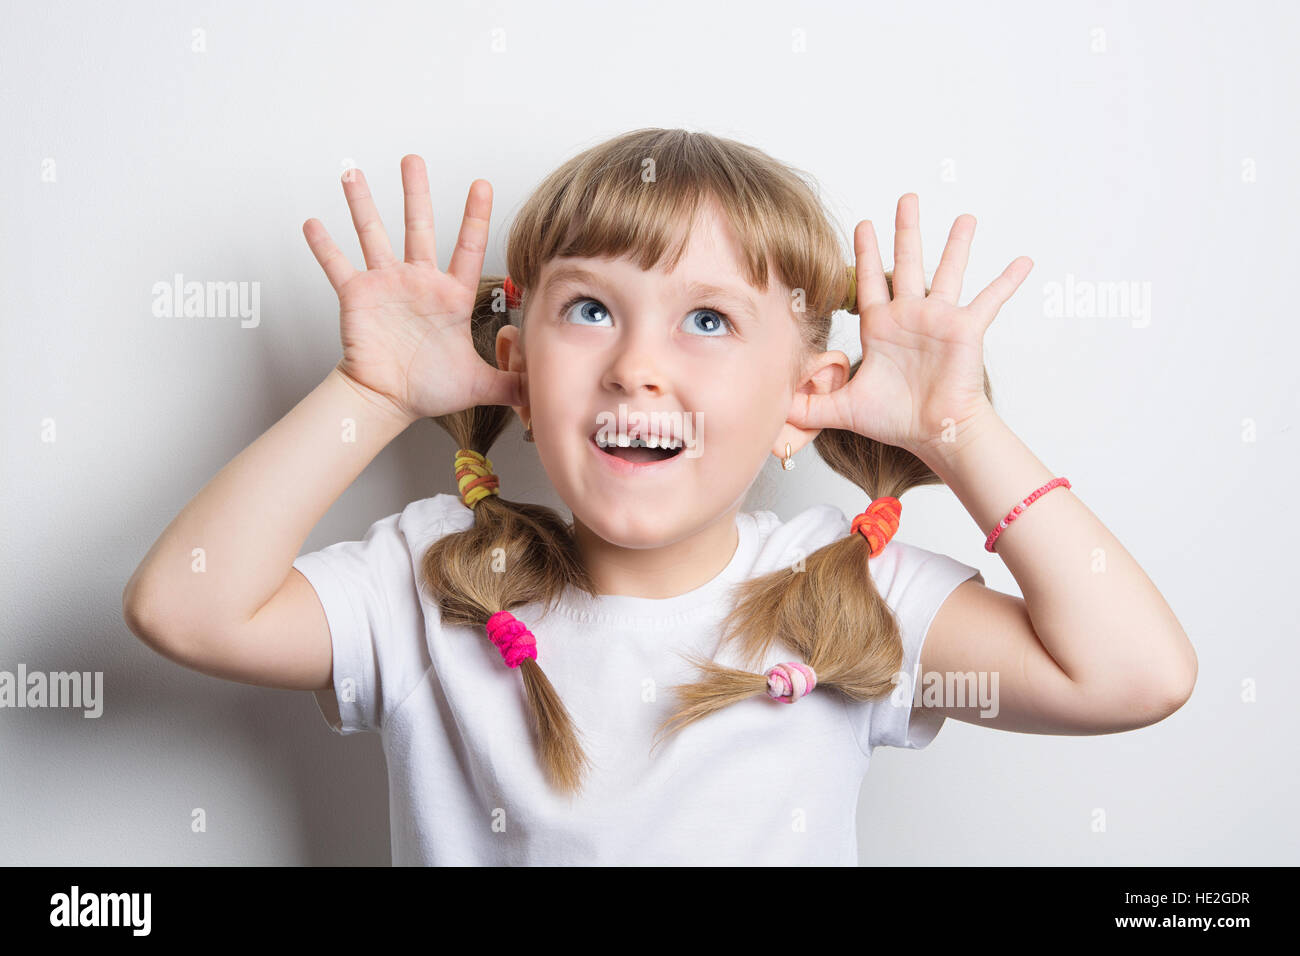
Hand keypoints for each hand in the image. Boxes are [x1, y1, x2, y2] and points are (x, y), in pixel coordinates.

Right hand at [302, 155, 523, 421]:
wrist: (389, 400)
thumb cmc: (430, 389)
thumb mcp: (481, 385)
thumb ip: (514, 382)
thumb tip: (544, 388)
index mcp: (450, 295)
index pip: (468, 248)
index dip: (476, 216)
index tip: (482, 184)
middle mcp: (418, 282)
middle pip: (418, 227)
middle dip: (416, 192)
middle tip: (414, 160)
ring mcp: (386, 285)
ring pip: (373, 235)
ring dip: (362, 204)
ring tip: (352, 173)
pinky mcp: (357, 296)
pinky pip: (337, 266)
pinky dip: (324, 246)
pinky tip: (313, 223)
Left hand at [788, 194, 1031, 457]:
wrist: (933, 433)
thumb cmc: (895, 420)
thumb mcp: (842, 408)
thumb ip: (808, 404)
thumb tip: (773, 408)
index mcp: (881, 327)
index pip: (867, 282)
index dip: (863, 253)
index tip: (861, 224)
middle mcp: (910, 316)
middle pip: (906, 263)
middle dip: (905, 229)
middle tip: (906, 196)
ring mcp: (939, 320)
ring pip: (949, 272)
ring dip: (957, 244)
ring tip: (966, 216)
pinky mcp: (965, 330)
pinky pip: (990, 300)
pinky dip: (1007, 281)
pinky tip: (1024, 260)